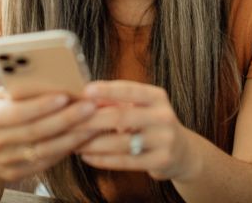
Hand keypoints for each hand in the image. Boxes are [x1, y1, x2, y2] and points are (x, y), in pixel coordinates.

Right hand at [0, 87, 96, 182]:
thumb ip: (21, 89)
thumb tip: (55, 77)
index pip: (18, 112)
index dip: (42, 105)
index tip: (65, 95)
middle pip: (36, 132)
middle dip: (67, 118)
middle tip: (91, 106)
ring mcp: (6, 161)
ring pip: (45, 150)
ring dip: (73, 136)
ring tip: (95, 122)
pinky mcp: (16, 173)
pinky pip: (46, 162)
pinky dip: (67, 149)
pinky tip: (84, 137)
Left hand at [77, 80, 196, 180]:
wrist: (182, 151)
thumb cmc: (152, 123)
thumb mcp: (142, 106)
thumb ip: (118, 101)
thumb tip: (87, 96)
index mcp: (157, 97)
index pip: (130, 90)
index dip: (107, 90)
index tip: (85, 90)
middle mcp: (163, 116)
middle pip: (121, 117)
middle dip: (91, 120)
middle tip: (69, 121)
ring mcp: (164, 140)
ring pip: (121, 142)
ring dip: (93, 143)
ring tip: (72, 142)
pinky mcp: (160, 161)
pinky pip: (125, 161)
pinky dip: (102, 159)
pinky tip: (86, 156)